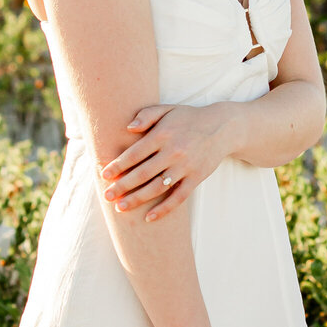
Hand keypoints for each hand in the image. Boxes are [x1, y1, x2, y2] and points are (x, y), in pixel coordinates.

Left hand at [102, 102, 234, 221]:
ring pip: (157, 187)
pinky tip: (149, 217)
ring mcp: (186, 167)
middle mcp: (173, 151)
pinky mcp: (196, 178)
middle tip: (107, 196)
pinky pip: (178, 197)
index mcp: (162, 134)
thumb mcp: (167, 109)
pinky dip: (164, 209)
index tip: (104, 175)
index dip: (117, 165)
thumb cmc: (188, 118)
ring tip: (120, 207)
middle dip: (122, 186)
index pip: (134, 153)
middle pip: (142, 173)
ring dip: (137, 199)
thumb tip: (128, 127)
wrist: (222, 127)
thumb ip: (146, 115)